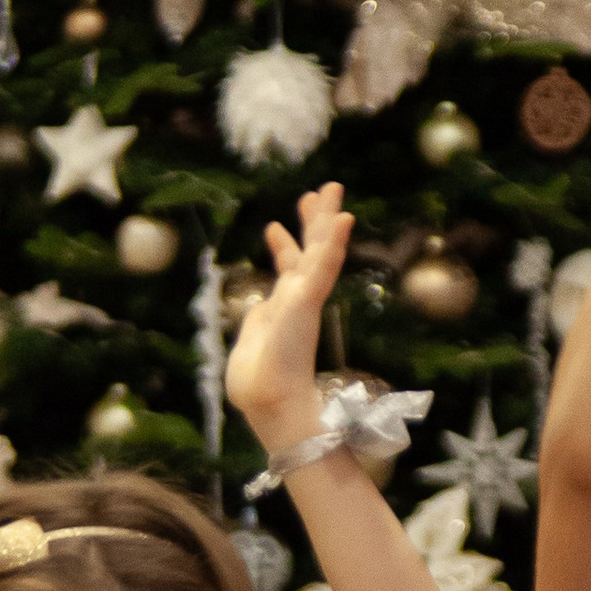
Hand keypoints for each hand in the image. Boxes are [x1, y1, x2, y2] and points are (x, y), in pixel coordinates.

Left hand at [226, 179, 352, 454]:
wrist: (267, 402)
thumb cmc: (256, 383)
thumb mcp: (250, 340)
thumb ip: (256, 320)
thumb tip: (256, 307)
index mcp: (283, 307)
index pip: (287, 268)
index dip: (283, 245)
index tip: (274, 225)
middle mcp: (297, 299)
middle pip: (309, 250)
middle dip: (314, 220)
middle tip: (322, 189)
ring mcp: (304, 299)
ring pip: (319, 250)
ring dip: (326, 220)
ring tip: (332, 189)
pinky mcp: (307, 302)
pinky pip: (323, 267)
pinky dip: (331, 243)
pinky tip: (340, 220)